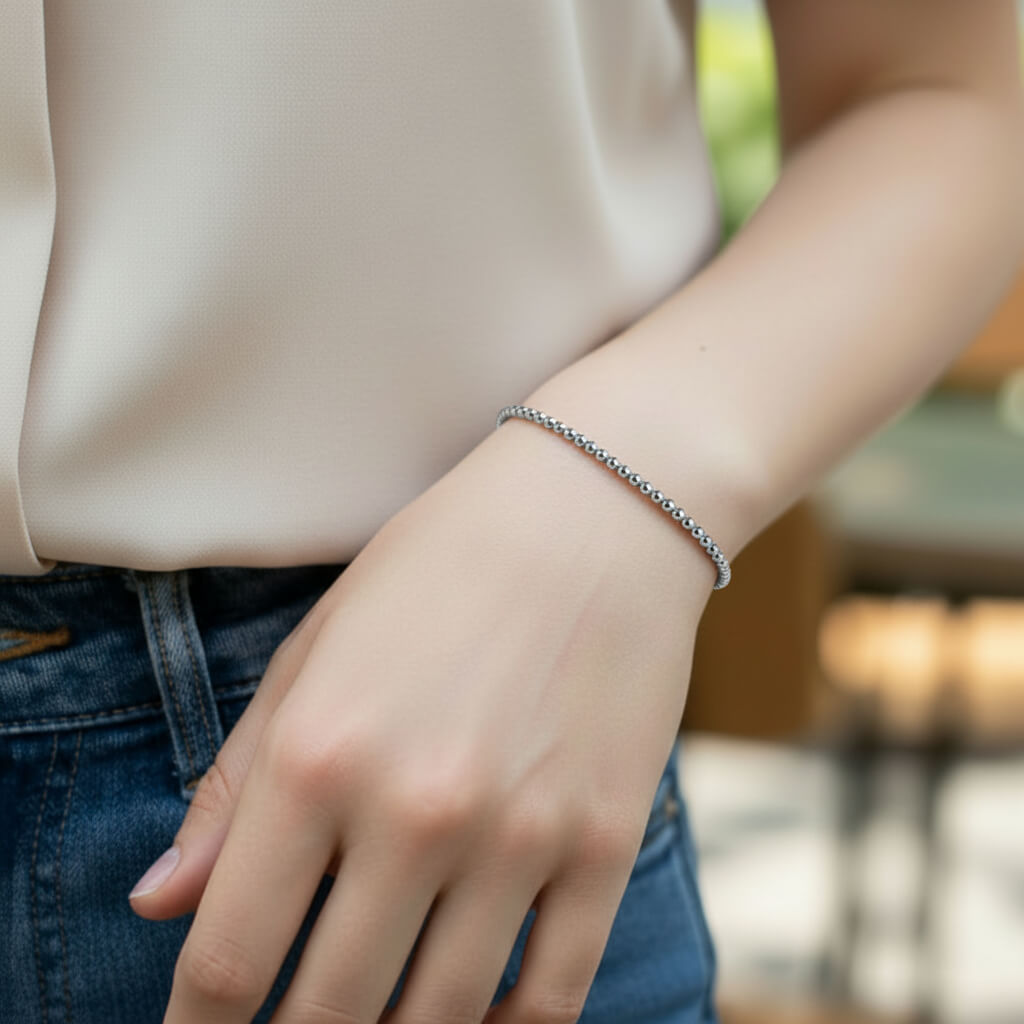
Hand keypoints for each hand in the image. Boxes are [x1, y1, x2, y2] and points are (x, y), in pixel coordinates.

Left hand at [130, 419, 711, 1022]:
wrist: (594, 514)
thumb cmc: (441, 568)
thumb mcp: (317, 649)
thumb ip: (234, 785)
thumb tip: (158, 903)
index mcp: (319, 755)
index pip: (229, 957)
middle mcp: (415, 810)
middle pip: (329, 1014)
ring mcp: (522, 835)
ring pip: (440, 1023)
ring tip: (379, 1017)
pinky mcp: (607, 842)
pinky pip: (553, 999)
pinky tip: (476, 1023)